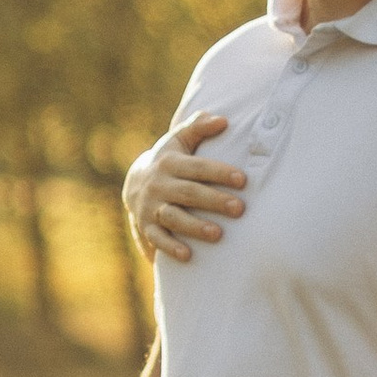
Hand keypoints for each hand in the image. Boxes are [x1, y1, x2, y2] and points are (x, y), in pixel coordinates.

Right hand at [127, 113, 248, 263]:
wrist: (133, 183)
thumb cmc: (169, 160)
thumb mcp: (179, 140)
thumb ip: (199, 127)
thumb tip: (223, 119)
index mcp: (170, 163)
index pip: (197, 167)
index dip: (219, 172)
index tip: (243, 180)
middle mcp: (159, 185)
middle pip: (189, 193)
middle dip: (214, 201)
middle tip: (240, 209)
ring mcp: (151, 207)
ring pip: (174, 217)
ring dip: (195, 226)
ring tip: (218, 234)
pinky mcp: (146, 227)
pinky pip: (157, 239)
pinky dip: (170, 248)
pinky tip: (188, 256)